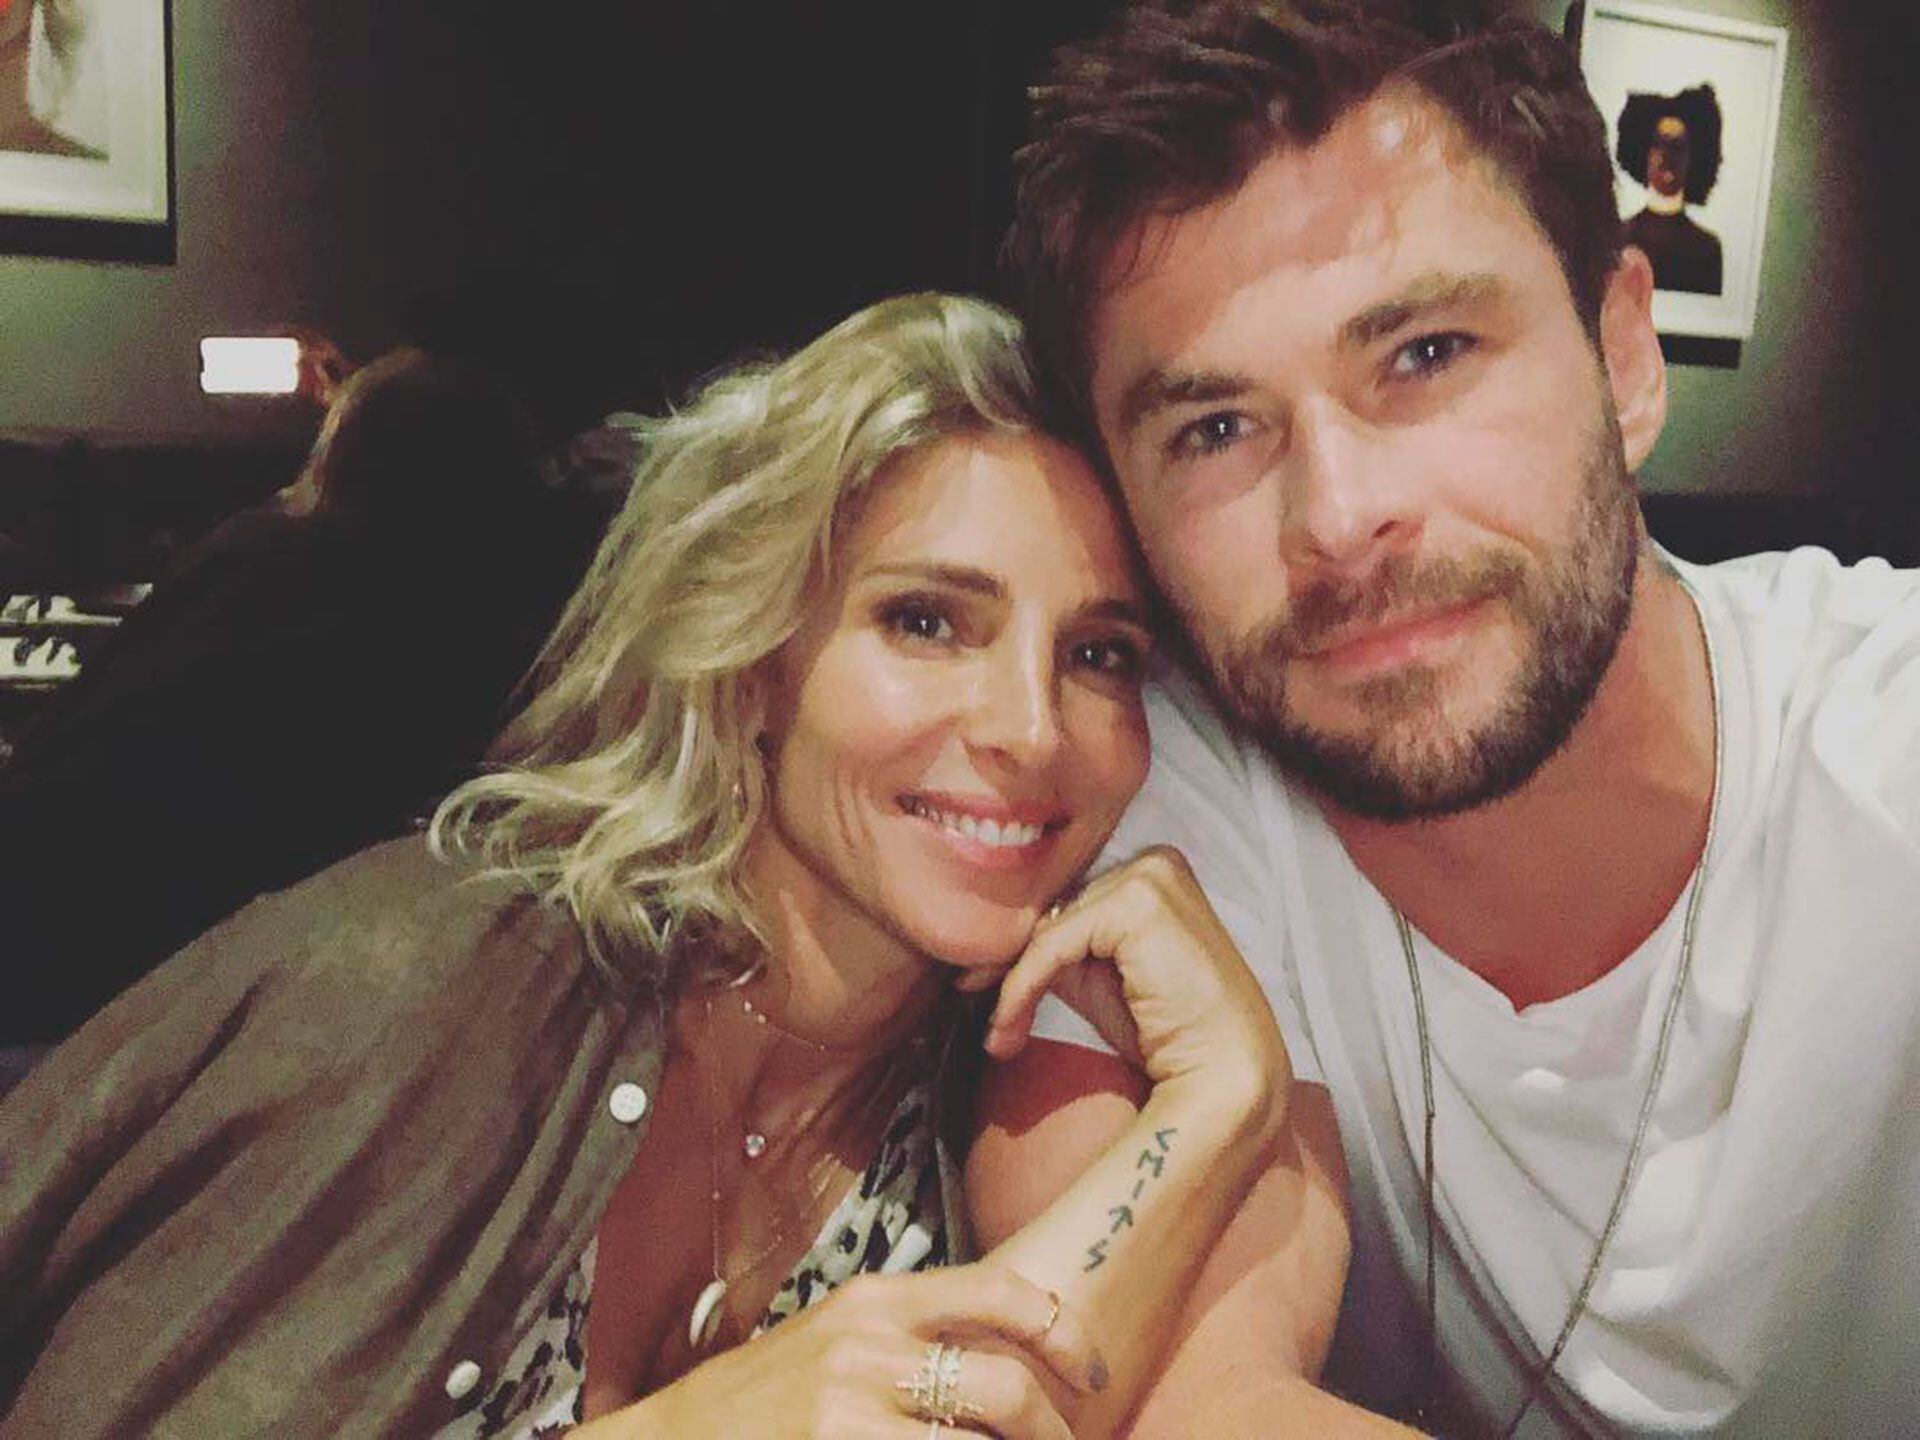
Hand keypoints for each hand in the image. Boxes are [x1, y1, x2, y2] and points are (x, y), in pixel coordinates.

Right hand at [624, 1264, 1104, 1437]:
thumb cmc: (765, 1399)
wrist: (672, 1439)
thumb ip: (914, 1335)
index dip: (1064, 1333)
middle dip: (1054, 1433)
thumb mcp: (837, 1338)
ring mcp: (850, 1406)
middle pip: (1007, 1384)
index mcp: (876, 1299)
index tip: (1091, 1376)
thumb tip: (1010, 1359)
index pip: (1000, 1291)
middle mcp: (868, 1343)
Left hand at [980, 847, 1289, 1099]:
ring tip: (998, 1036)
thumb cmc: (1169, 1031)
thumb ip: (1061, 950)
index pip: (1069, 903)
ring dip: (1013, 984)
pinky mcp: (1136, 904)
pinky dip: (1022, 989)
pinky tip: (1008, 1029)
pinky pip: (1052, 946)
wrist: (1222, 1072)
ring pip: (1048, 929)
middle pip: (1055, 910)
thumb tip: (996, 950)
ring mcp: (1150, 877)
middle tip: (970, 998)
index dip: (1022, 946)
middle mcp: (1154, 862)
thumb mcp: (1100, 977)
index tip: (977, 985)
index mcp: (1154, 872)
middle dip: (1010, 961)